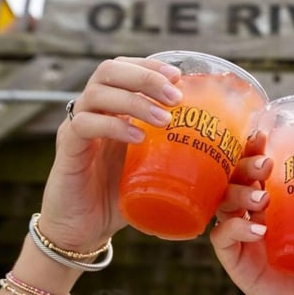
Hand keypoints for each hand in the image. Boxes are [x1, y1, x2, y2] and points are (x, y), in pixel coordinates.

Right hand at [37, 57, 182, 251]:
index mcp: (112, 108)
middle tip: (174, 97)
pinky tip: (137, 138)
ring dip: (135, 100)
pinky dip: (113, 126)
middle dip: (145, 77)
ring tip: (163, 119)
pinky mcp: (67, 149)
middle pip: (110, 70)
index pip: (124, 67)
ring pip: (97, 92)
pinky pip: (84, 124)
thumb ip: (176, 151)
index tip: (178, 75)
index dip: (150, 65)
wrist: (84, 229)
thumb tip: (226, 148)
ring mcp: (77, 127)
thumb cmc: (122, 195)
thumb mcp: (153, 167)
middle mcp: (92, 110)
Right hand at [211, 131, 293, 294]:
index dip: (252, 147)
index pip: (253, 165)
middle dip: (244, 164)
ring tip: (263, 194)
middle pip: (232, 177)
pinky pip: (222, 238)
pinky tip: (256, 228)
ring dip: (239, 192)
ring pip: (222, 203)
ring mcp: (241, 239)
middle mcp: (251, 216)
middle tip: (267, 162)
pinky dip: (234, 228)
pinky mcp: (237, 264)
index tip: (265, 133)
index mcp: (272, 202)